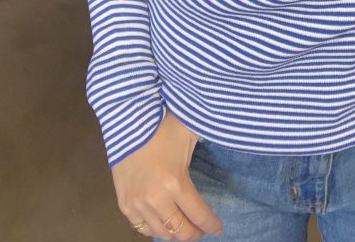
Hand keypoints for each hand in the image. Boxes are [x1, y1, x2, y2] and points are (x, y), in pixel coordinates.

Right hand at [111, 108, 224, 238]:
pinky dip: (155, 228)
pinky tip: (163, 221)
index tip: (218, 228)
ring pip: (162, 233)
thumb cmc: (160, 126)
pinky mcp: (124, 204)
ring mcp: (138, 204)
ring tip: (183, 224)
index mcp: (175, 183)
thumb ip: (207, 140)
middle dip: (195, 232)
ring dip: (175, 232)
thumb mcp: (189, 132)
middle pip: (180, 231)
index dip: (211, 225)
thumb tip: (230, 138)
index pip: (198, 215)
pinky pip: (142, 228)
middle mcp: (156, 199)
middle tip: (200, 227)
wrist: (127, 123)